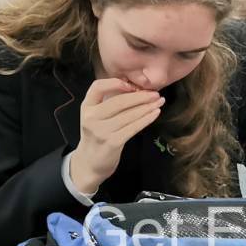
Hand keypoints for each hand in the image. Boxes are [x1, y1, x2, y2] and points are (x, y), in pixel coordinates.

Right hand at [71, 78, 165, 195]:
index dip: (115, 83)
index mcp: (87, 107)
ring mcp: (101, 131)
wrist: (90, 162)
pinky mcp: (112, 142)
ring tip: (159, 102)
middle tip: (155, 94)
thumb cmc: (96, 135)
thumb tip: (133, 89)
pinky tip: (155, 114)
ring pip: (128, 115)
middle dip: (140, 96)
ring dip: (147, 107)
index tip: (132, 85)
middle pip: (118, 101)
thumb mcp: (95, 116)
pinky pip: (133, 128)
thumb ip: (107, 102)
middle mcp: (91, 117)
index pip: (97, 87)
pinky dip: (146, 119)